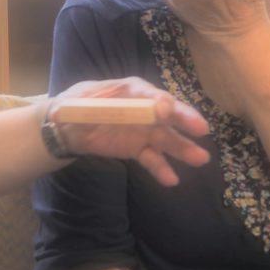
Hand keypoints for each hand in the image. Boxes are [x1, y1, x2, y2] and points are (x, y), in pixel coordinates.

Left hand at [54, 77, 208, 185]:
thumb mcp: (77, 102)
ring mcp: (144, 130)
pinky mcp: (139, 148)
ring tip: (200, 158)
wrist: (69, 127)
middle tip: (201, 128)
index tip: (167, 110)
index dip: (157, 101)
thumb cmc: (76, 105)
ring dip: (183, 148)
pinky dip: (161, 168)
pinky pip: (152, 158)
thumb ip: (84, 107)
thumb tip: (67, 112)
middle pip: (167, 114)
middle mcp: (144, 108)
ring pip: (166, 138)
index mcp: (130, 90)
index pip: (148, 94)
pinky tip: (171, 179)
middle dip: (184, 120)